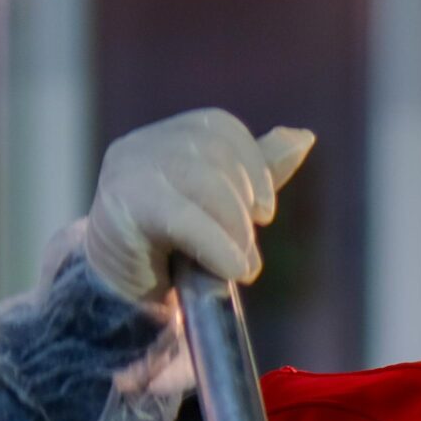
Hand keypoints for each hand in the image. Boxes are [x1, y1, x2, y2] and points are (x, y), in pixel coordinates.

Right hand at [85, 108, 315, 306]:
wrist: (122, 294)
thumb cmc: (174, 250)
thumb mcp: (223, 208)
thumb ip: (256, 173)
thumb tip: (302, 137)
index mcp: (166, 138)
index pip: (219, 126)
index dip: (253, 165)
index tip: (264, 214)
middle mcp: (141, 145)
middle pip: (212, 151)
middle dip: (242, 205)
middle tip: (249, 251)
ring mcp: (125, 171)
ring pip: (198, 177)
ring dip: (233, 227)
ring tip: (240, 266)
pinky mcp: (118, 206)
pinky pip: (180, 215)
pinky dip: (216, 244)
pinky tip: (233, 269)